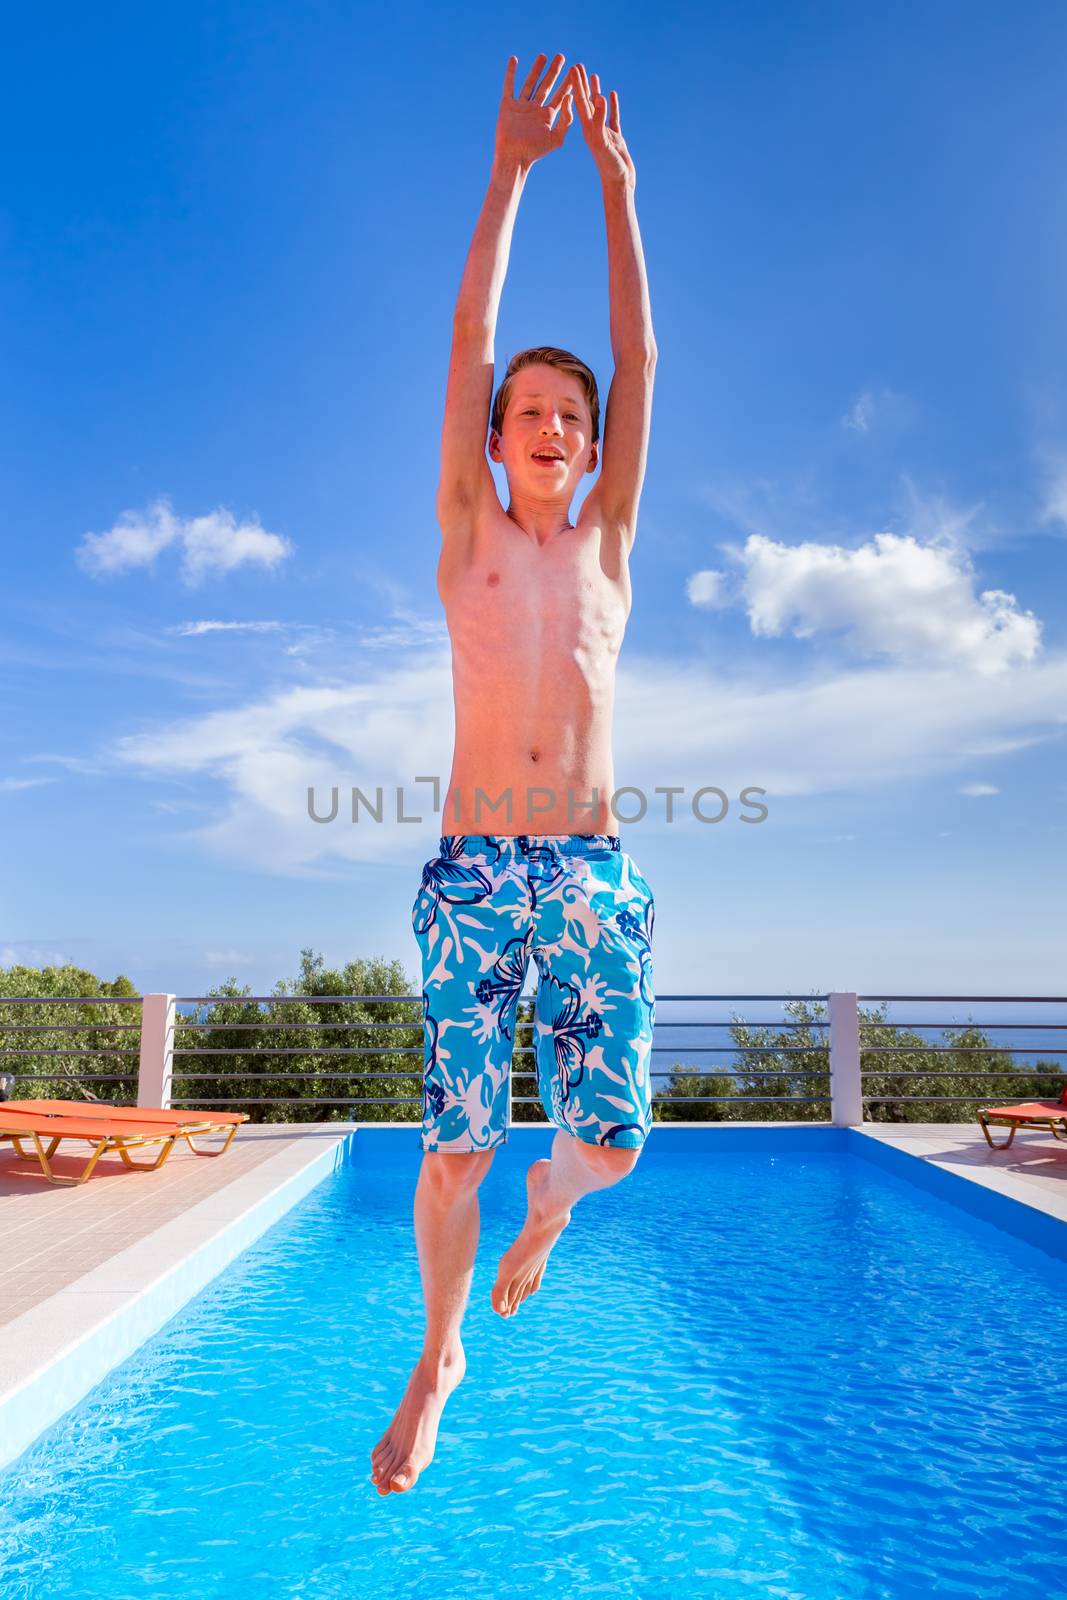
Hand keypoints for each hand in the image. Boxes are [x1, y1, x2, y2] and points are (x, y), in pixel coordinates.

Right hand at [493, 52, 574, 169]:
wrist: (514, 156)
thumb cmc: (535, 152)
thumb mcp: (556, 138)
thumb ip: (566, 119)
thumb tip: (570, 98)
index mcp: (547, 116)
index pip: (560, 95)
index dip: (567, 83)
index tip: (575, 70)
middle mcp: (535, 109)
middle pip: (547, 85)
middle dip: (554, 71)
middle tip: (562, 57)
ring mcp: (521, 106)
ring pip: (530, 83)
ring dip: (537, 69)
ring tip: (544, 56)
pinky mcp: (508, 105)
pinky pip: (509, 85)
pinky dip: (511, 72)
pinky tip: (514, 59)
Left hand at [570, 64, 636, 189]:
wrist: (619, 184)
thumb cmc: (610, 167)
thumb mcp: (603, 141)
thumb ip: (600, 120)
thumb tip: (598, 97)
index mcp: (587, 129)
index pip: (579, 102)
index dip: (576, 84)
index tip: (572, 67)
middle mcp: (592, 129)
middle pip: (585, 101)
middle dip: (581, 84)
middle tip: (577, 65)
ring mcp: (603, 133)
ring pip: (597, 107)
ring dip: (594, 91)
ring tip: (592, 75)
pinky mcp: (614, 137)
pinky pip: (611, 117)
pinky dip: (611, 105)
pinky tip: (610, 94)